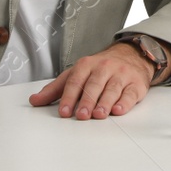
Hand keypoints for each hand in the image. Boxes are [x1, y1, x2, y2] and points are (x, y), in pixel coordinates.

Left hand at [29, 41, 153, 119]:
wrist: (131, 55)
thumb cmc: (100, 69)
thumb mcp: (77, 74)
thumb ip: (55, 89)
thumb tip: (34, 100)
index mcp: (87, 64)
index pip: (76, 80)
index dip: (69, 96)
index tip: (63, 111)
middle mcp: (105, 67)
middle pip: (94, 84)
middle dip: (87, 100)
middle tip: (81, 115)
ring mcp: (121, 74)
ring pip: (112, 88)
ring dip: (105, 102)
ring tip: (98, 114)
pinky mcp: (136, 83)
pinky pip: (130, 92)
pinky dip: (124, 102)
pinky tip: (118, 109)